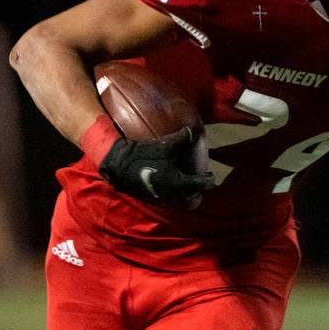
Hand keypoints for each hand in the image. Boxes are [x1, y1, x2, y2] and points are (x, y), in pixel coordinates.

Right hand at [99, 126, 215, 207]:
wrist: (117, 165)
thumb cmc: (144, 157)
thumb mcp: (166, 146)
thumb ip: (183, 137)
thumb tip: (194, 129)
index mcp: (180, 183)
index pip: (202, 185)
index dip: (209, 179)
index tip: (210, 174)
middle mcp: (173, 195)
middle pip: (192, 197)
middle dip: (198, 190)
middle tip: (201, 180)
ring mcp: (161, 199)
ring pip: (180, 200)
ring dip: (185, 193)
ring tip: (187, 183)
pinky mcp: (151, 198)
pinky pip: (168, 199)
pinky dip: (173, 193)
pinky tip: (170, 183)